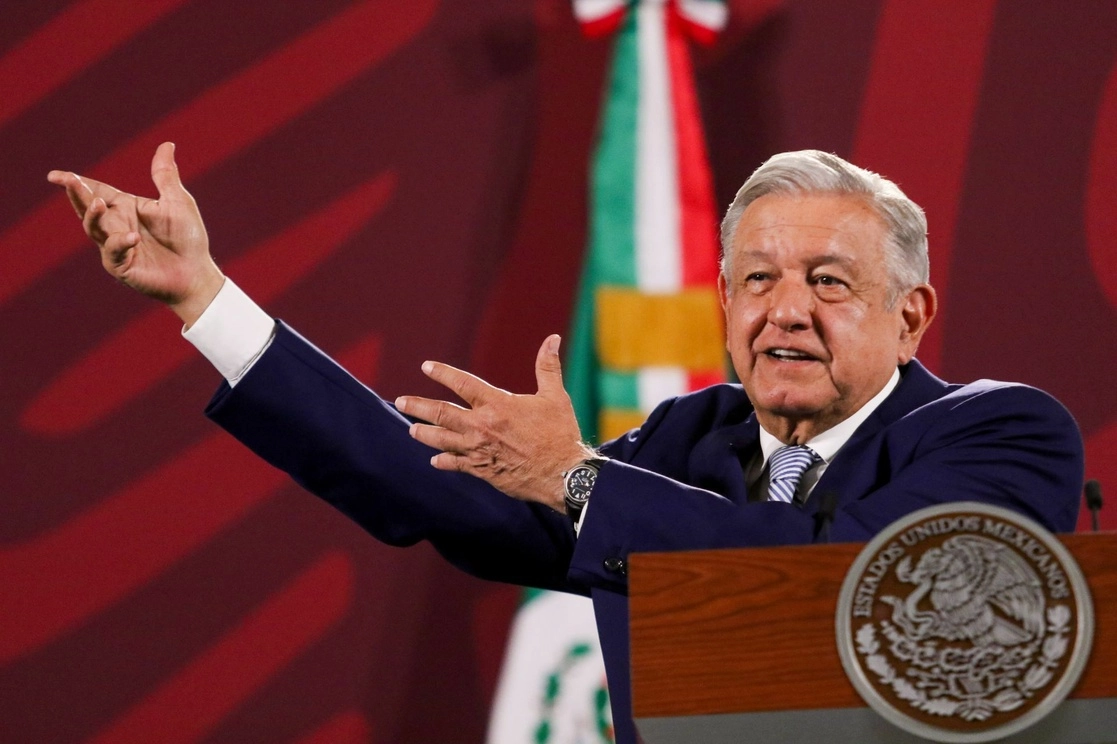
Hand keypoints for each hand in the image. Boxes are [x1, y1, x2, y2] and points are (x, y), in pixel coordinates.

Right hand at [48, 142, 223, 325]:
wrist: (197, 272)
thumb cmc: (188, 237)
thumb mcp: (177, 202)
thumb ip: (165, 175)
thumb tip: (167, 144)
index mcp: (125, 207)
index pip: (96, 190)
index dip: (76, 183)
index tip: (55, 175)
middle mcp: (115, 225)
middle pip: (89, 207)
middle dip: (76, 194)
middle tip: (67, 180)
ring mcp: (116, 246)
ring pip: (94, 228)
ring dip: (93, 215)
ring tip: (97, 202)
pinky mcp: (121, 266)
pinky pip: (113, 252)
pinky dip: (120, 243)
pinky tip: (132, 237)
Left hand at [395, 334, 596, 511]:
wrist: (563, 474)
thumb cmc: (560, 434)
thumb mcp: (555, 397)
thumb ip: (547, 366)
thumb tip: (552, 338)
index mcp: (497, 404)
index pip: (462, 383)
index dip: (443, 373)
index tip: (426, 366)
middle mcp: (482, 426)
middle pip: (441, 412)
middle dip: (418, 406)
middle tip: (400, 401)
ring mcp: (479, 449)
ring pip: (442, 440)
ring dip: (424, 433)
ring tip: (411, 429)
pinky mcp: (482, 470)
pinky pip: (456, 464)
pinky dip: (443, 462)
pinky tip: (435, 461)